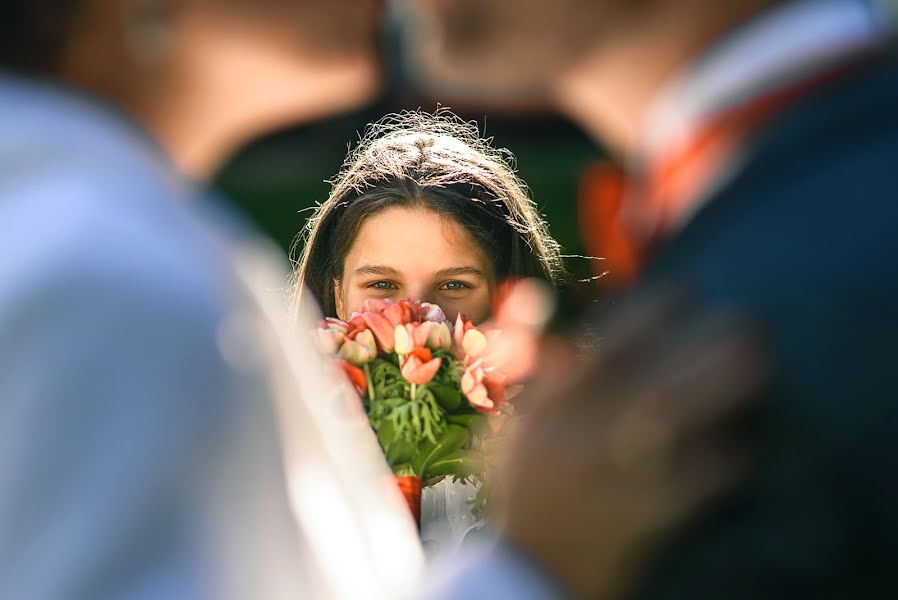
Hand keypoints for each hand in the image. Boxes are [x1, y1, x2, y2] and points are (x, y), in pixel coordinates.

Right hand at [494, 290, 765, 598]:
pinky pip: (688, 486)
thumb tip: (547, 314)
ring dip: (720, 392)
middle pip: (649, 378)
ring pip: (671, 422)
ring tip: (760, 368)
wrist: (527, 574)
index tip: (687, 293)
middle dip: (702, 348)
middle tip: (747, 323)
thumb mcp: (512, 432)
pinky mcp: (633, 522)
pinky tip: (743, 449)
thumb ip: (529, 375)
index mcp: (548, 409)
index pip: (601, 347)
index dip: (649, 314)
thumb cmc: (525, 495)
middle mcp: (575, 436)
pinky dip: (719, 464)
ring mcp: (606, 480)